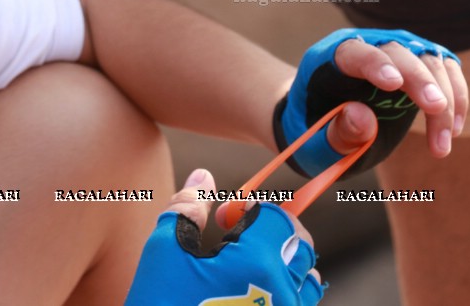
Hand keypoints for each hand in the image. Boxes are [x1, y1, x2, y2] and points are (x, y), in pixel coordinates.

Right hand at [125, 169, 323, 304]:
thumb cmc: (161, 298)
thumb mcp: (167, 248)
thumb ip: (187, 206)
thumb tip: (204, 176)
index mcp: (255, 262)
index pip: (276, 218)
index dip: (250, 208)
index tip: (224, 217)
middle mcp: (280, 290)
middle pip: (300, 243)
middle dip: (272, 229)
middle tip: (238, 232)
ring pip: (308, 276)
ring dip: (285, 258)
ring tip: (251, 260)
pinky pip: (301, 303)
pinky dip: (288, 287)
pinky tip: (255, 285)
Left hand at [277, 29, 467, 178]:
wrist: (318, 121)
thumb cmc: (311, 132)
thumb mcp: (312, 142)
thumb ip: (333, 133)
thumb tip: (363, 117)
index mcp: (327, 58)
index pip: (354, 53)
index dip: (374, 64)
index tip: (394, 84)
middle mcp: (365, 46)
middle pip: (398, 53)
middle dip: (419, 80)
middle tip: (436, 109)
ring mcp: (393, 52)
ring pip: (428, 61)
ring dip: (444, 100)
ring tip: (444, 143)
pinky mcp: (417, 65)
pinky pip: (445, 71)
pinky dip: (455, 98)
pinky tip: (453, 130)